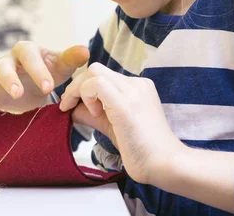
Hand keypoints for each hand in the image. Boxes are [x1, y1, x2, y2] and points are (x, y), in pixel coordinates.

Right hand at [0, 42, 89, 113]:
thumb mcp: (62, 67)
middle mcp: (6, 61)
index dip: (37, 68)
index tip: (49, 87)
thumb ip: (70, 59)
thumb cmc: (50, 71)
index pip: (28, 54)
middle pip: (2, 64)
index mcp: (26, 51)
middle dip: (10, 79)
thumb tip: (85, 51)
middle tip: (20, 95)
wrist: (39, 84)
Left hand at [66, 63, 185, 184]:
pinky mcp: (126, 104)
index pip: (101, 75)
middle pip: (95, 69)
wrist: (165, 164)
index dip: (82, 87)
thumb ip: (91, 114)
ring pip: (94, 71)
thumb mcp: (111, 125)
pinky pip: (97, 84)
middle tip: (68, 106)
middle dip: (76, 86)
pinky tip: (95, 114)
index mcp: (137, 87)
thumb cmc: (141, 149)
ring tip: (88, 113)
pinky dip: (87, 96)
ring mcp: (133, 91)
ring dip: (79, 90)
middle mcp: (136, 84)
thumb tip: (70, 109)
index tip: (72, 105)